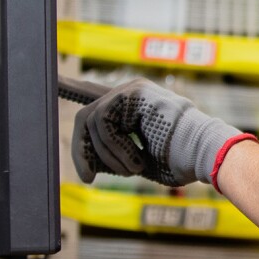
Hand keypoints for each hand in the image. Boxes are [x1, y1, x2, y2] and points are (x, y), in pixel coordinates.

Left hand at [71, 78, 243, 186]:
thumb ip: (115, 152)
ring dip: (108, 155)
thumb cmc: (180, 162)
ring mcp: (132, 90)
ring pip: (90, 121)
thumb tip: (88, 164)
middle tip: (88, 177)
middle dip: (83, 151)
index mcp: (135, 107)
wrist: (205, 155)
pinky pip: (100, 122)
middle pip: (87, 116)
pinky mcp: (131, 93)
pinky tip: (136, 159)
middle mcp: (131, 93)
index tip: (52, 80)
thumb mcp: (139, 159)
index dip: (71, 87)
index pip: (95, 95)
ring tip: (133, 168)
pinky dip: (114, 148)